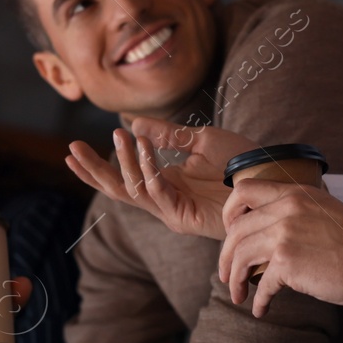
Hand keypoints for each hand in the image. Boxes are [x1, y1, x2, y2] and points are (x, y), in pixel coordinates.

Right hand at [66, 118, 256, 239]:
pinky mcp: (184, 217)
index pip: (122, 177)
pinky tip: (143, 148)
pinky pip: (158, 193)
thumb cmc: (242, 161)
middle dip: (93, 170)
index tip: (71, 150)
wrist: (271, 176)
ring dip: (123, 162)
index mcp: (165, 181)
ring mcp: (173, 210)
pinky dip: (148, 170)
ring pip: (134, 190)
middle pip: (118, 189)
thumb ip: (167, 135)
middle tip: (72, 150)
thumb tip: (133, 125)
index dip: (96, 166)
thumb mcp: (200, 140)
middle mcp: (165, 199)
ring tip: (118, 136)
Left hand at [219, 181, 342, 317]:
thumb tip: (271, 233)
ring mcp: (284, 234)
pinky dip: (258, 300)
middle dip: (226, 256)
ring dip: (235, 279)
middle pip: (236, 230)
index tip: (229, 234)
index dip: (229, 213)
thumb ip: (296, 213)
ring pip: (240, 256)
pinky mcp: (287, 262)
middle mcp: (285, 209)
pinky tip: (261, 309)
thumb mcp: (325, 210)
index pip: (244, 190)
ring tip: (238, 294)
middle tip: (227, 274)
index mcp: (294, 193)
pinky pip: (261, 284)